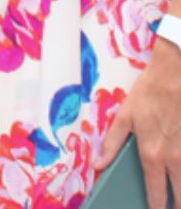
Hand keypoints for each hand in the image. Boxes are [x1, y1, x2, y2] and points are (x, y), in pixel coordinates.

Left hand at [95, 38, 180, 208]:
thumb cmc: (148, 94)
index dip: (155, 206)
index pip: (155, 192)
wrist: (175, 75)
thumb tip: (98, 164)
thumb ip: (111, 144)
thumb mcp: (124, 117)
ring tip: (178, 196)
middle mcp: (175, 159)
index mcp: (153, 156)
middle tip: (171, 206)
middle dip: (176, 204)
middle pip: (180, 195)